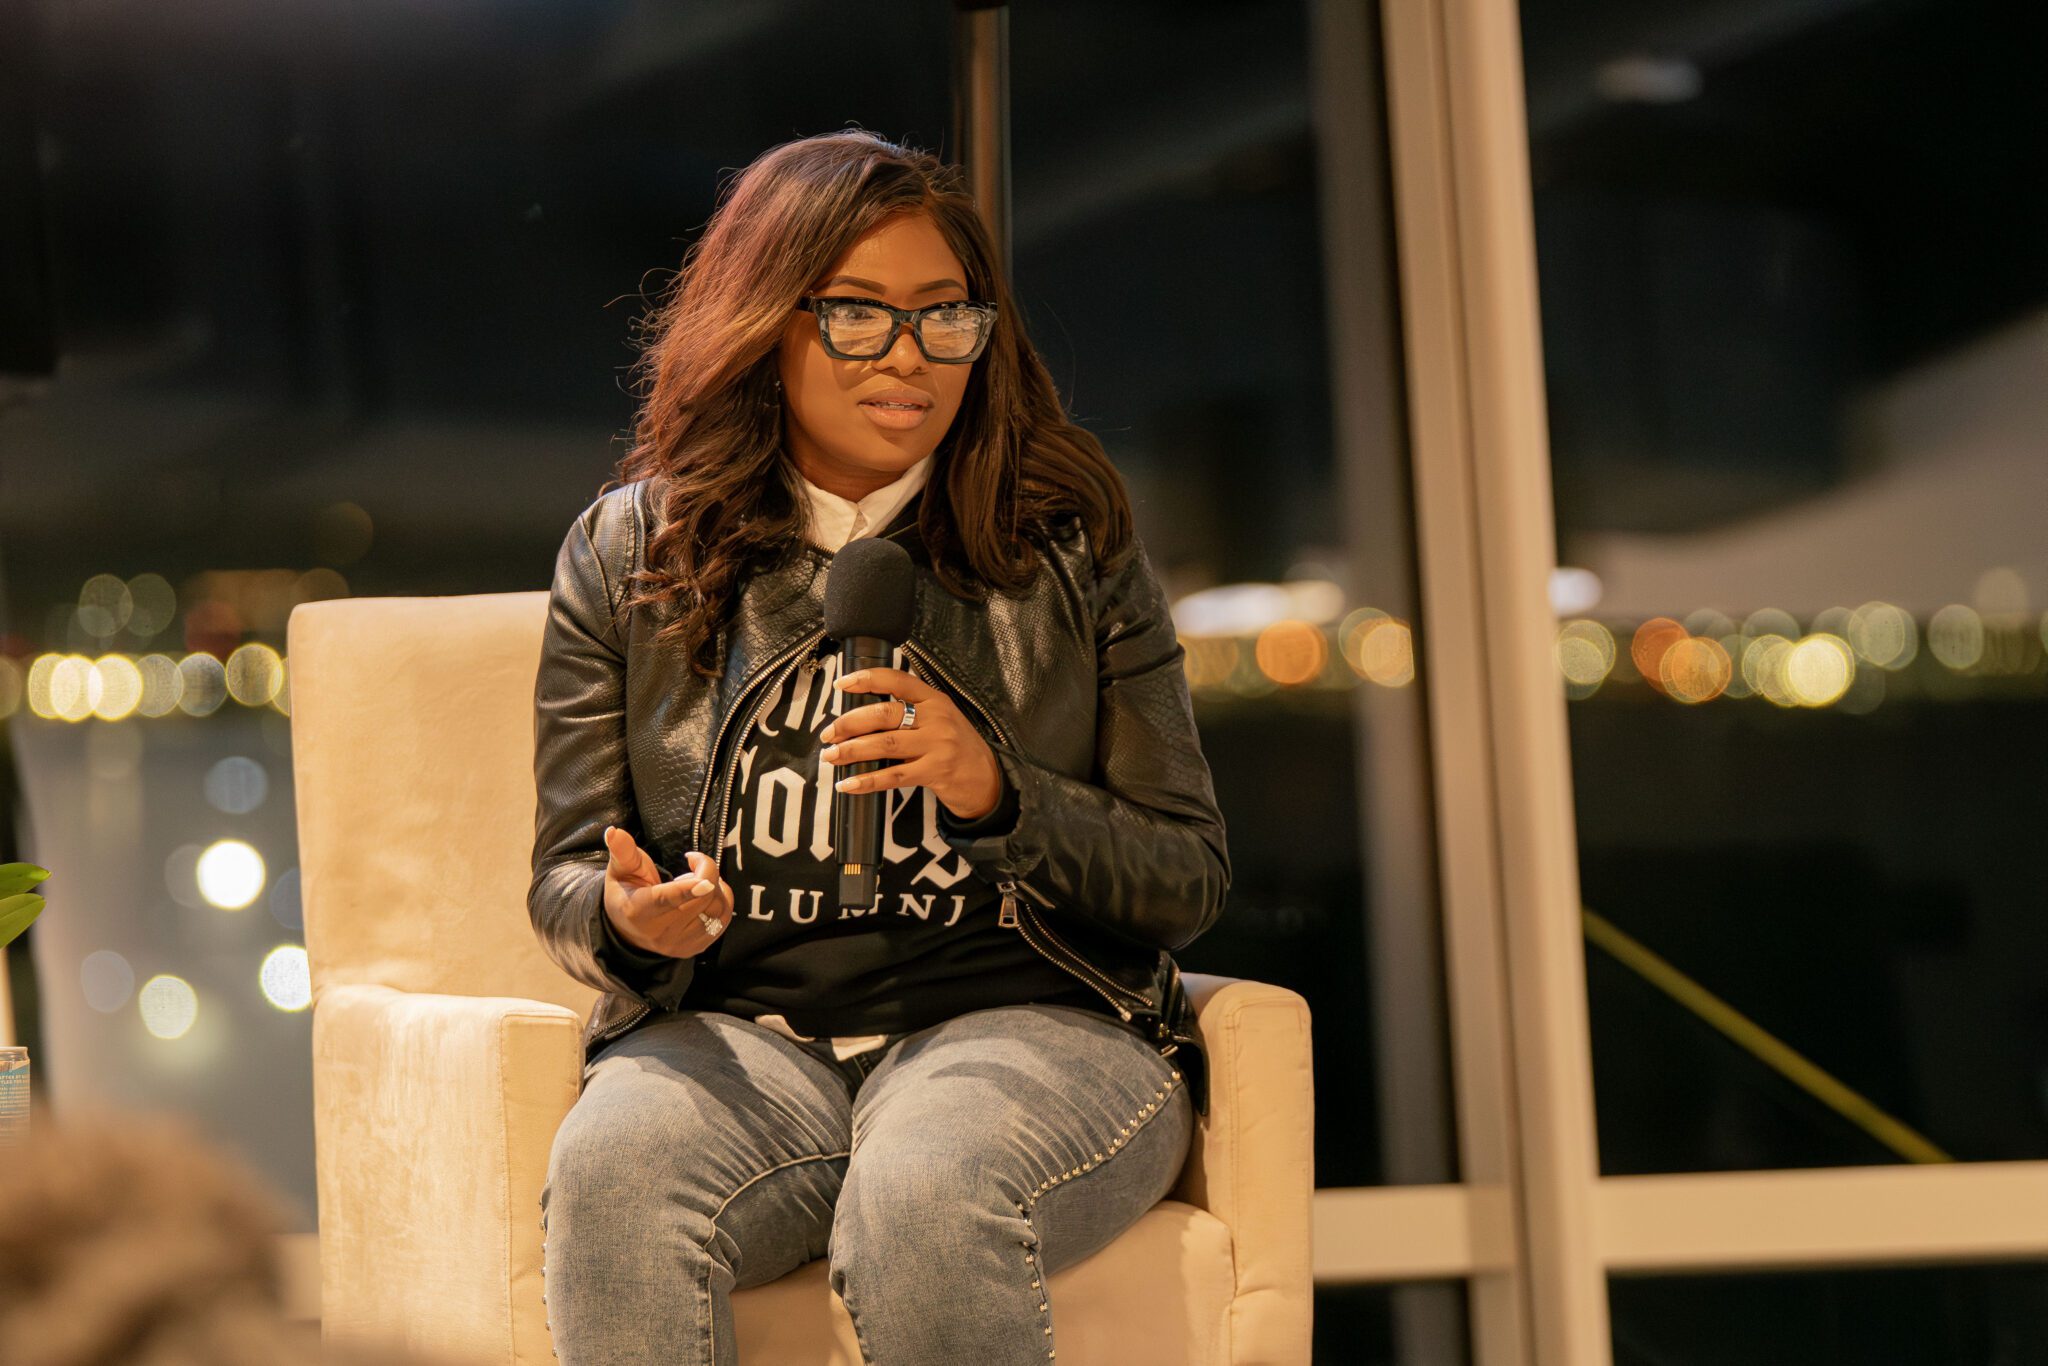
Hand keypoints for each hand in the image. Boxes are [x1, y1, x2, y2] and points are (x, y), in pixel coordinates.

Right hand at [600, 825, 733, 957]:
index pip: (666, 900)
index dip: (687, 890)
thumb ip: (623, 850)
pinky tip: (705, 894)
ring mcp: (679, 944)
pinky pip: (723, 921)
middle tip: (692, 863)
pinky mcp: (695, 948)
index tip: (706, 882)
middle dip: (706, 871)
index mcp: (639, 910)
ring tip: (697, 880)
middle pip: (701, 899)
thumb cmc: (626, 892)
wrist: (627, 930)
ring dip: (715, 887)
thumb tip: (613, 831)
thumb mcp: (620, 870)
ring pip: (716, 910)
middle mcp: (660, 932)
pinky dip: (721, 901)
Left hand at [820, 666, 1004, 821]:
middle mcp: (936, 718)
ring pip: (885, 744)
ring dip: (852, 750)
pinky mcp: (935, 772)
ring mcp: (937, 745)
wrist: (988, 778)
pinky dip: (866, 781)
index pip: (897, 680)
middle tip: (829, 734)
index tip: (841, 684)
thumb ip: (911, 710)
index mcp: (935, 699)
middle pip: (884, 713)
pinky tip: (848, 784)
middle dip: (849, 723)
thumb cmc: (957, 747)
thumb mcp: (941, 718)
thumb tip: (861, 715)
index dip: (866, 679)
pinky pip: (893, 776)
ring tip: (831, 756)